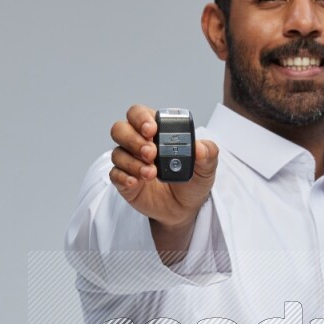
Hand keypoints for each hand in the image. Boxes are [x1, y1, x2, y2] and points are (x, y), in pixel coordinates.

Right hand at [109, 104, 218, 230]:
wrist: (185, 209)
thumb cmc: (192, 182)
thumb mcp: (206, 168)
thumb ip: (208, 154)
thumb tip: (200, 147)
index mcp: (156, 131)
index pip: (138, 114)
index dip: (141, 118)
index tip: (152, 130)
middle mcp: (138, 143)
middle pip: (120, 129)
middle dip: (133, 139)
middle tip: (151, 153)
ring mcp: (130, 162)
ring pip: (117, 152)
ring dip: (132, 162)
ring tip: (151, 173)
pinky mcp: (124, 181)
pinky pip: (115, 175)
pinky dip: (124, 177)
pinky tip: (136, 182)